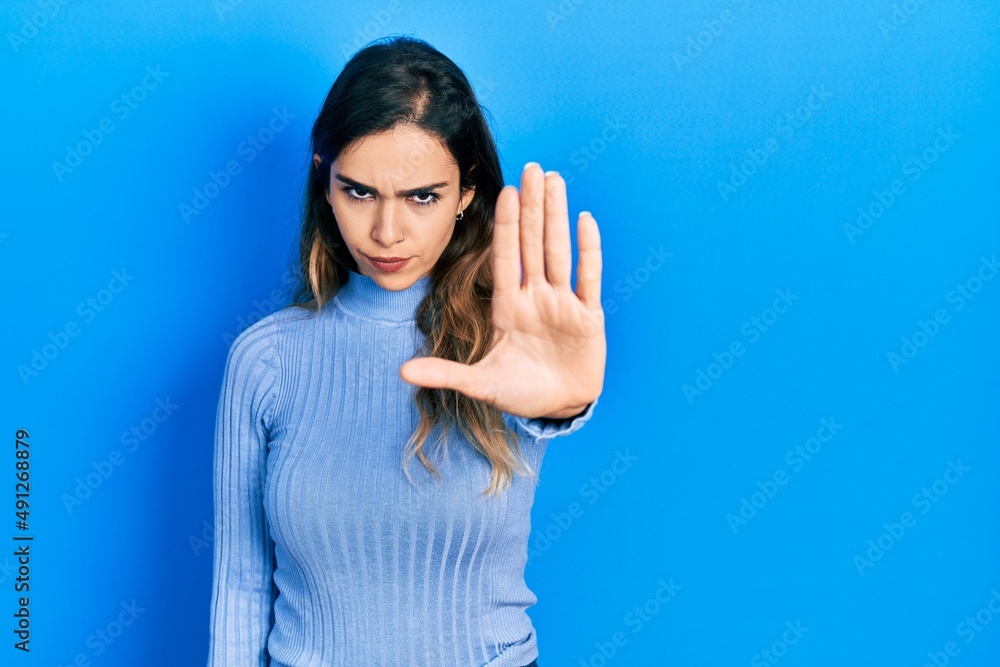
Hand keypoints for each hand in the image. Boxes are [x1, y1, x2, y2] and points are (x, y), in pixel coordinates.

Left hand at [399, 162, 605, 419]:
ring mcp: (563, 305)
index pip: (507, 258)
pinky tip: (584, 220)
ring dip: (557, 217)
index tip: (506, 192)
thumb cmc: (520, 392)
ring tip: (555, 181)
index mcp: (509, 307)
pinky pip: (588, 278)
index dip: (507, 226)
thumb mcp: (481, 384)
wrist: (559, 408)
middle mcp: (536, 298)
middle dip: (533, 207)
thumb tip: (401, 371)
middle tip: (532, 167)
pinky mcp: (588, 318)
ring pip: (559, 252)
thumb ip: (445, 373)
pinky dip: (588, 250)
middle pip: (534, 244)